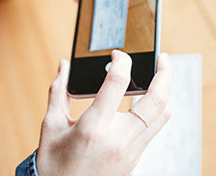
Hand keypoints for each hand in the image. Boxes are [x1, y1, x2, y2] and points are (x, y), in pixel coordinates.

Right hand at [35, 51, 173, 175]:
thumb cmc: (53, 162)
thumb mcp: (51, 124)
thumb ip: (59, 91)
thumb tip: (64, 65)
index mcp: (94, 127)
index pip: (118, 82)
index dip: (121, 61)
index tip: (117, 54)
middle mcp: (118, 139)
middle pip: (156, 100)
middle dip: (165, 73)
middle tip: (162, 57)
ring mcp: (130, 152)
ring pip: (163, 116)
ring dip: (165, 93)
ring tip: (159, 77)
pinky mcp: (135, 159)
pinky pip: (154, 130)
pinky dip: (155, 111)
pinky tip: (146, 101)